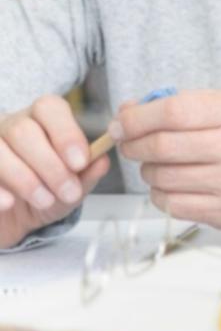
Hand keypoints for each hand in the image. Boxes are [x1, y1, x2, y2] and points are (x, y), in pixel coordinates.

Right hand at [0, 96, 112, 248]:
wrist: (13, 222)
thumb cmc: (47, 196)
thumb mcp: (72, 188)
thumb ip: (87, 174)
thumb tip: (101, 160)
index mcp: (40, 121)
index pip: (50, 108)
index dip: (66, 133)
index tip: (80, 163)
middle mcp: (9, 126)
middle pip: (23, 130)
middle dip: (50, 164)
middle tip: (68, 191)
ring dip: (25, 178)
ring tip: (45, 201)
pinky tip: (9, 203)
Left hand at [114, 90, 220, 231]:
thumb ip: (180, 105)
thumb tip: (127, 114)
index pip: (173, 112)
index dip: (137, 119)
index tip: (122, 124)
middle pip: (162, 146)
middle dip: (134, 146)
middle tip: (130, 145)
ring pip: (162, 177)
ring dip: (148, 171)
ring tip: (158, 165)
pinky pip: (172, 204)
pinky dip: (160, 194)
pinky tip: (171, 186)